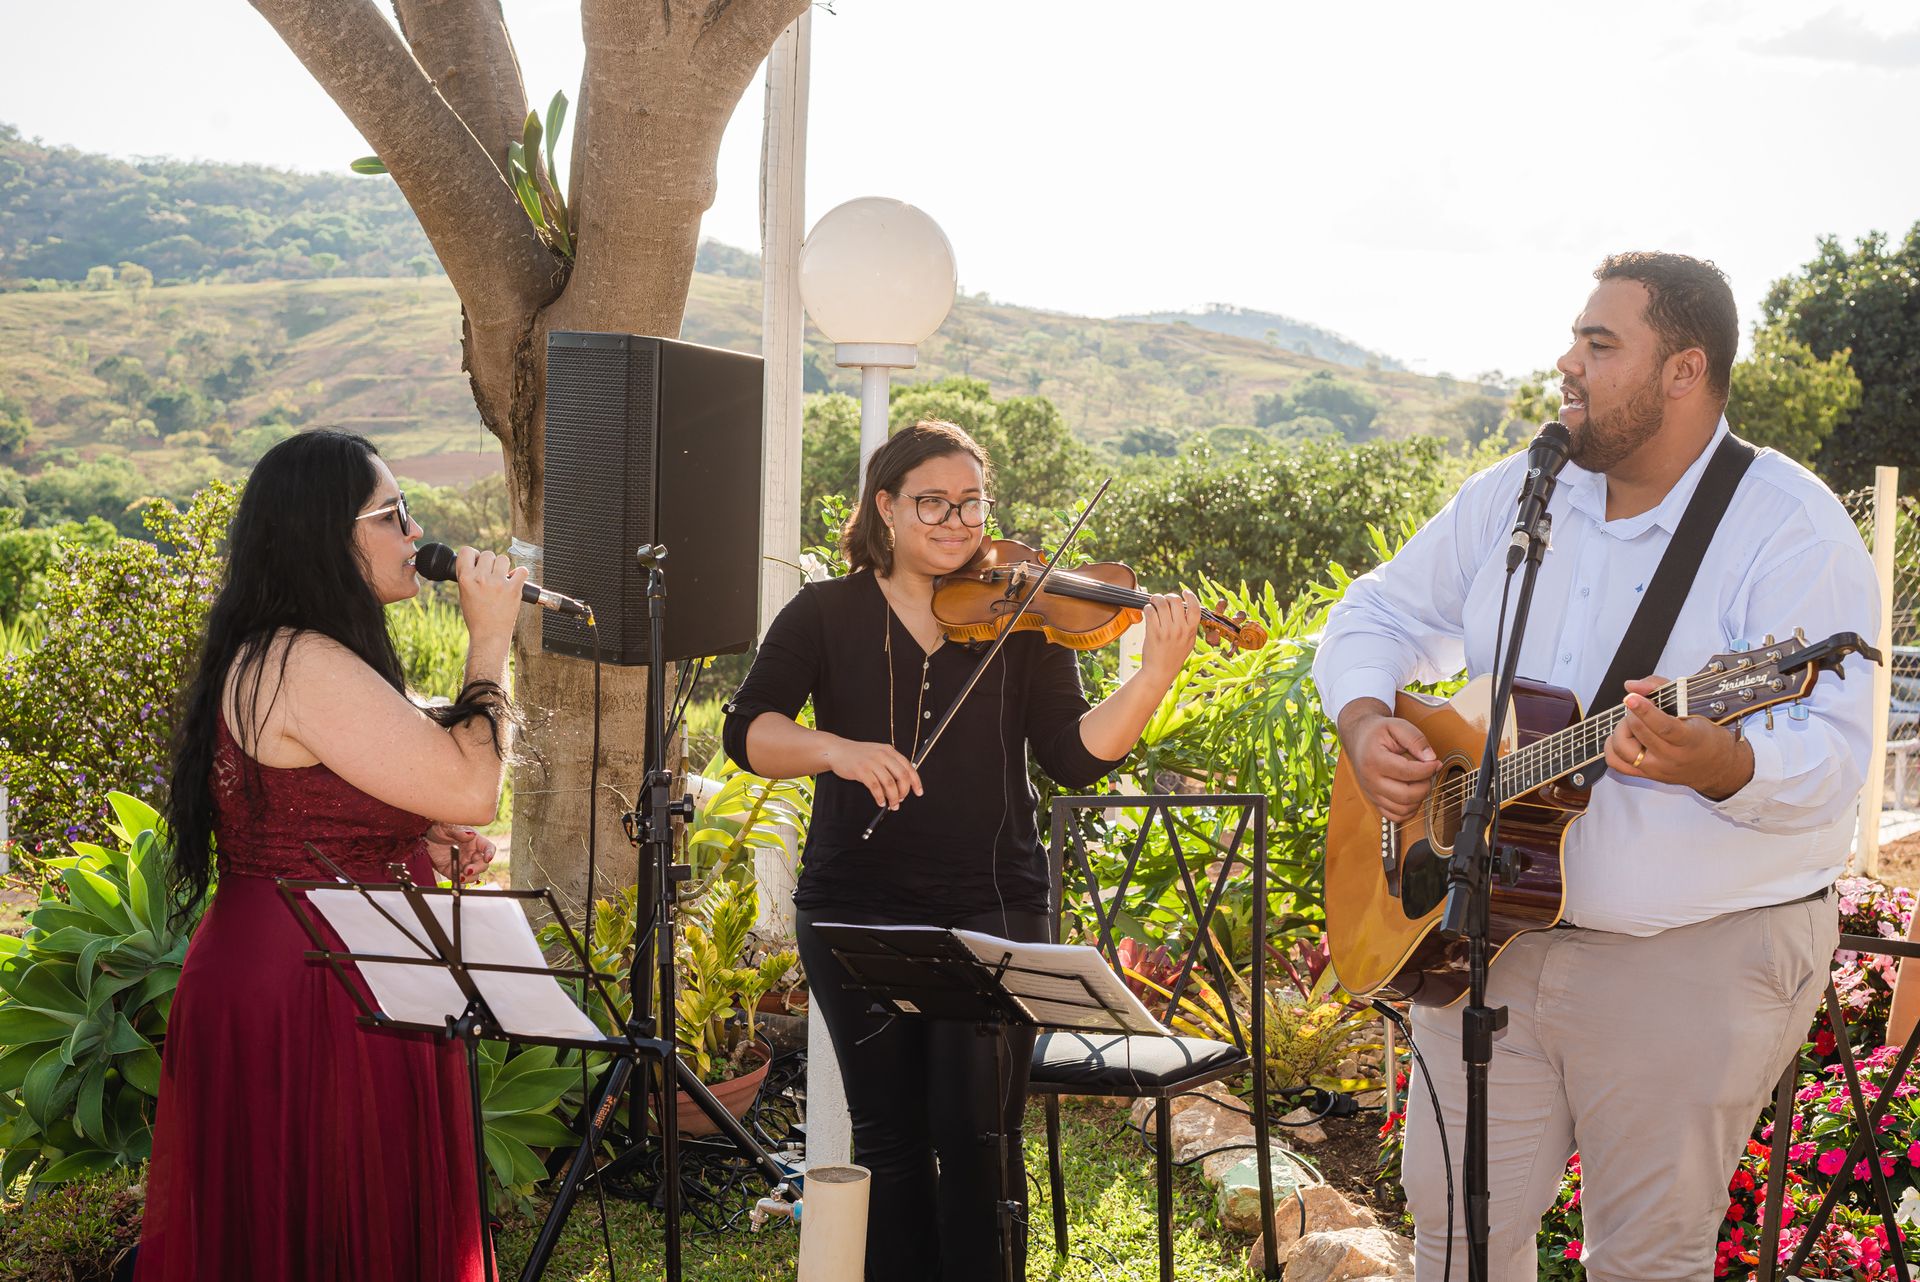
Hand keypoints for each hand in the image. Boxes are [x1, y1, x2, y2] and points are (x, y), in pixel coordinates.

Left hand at [426, 821, 496, 883]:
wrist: (424, 837)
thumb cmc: (438, 828)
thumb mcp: (447, 827)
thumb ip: (458, 831)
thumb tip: (470, 835)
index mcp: (474, 841)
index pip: (488, 847)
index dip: (490, 853)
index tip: (487, 858)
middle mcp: (471, 853)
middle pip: (483, 864)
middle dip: (477, 869)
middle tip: (467, 870)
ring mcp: (463, 863)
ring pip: (474, 875)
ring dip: (469, 878)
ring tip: (460, 876)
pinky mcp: (453, 871)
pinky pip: (460, 879)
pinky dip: (459, 882)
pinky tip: (456, 880)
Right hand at [454, 546, 527, 640]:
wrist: (489, 635)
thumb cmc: (476, 617)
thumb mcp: (464, 594)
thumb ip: (469, 576)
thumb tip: (477, 561)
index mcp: (466, 579)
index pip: (467, 551)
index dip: (473, 555)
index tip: (477, 562)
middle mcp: (481, 579)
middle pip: (488, 554)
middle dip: (490, 563)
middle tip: (491, 576)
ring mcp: (498, 583)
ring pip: (503, 559)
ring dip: (503, 567)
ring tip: (502, 580)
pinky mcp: (514, 589)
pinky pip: (521, 570)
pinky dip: (520, 574)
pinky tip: (515, 581)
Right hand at [821, 736, 923, 809]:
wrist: (837, 750)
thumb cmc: (858, 755)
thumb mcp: (877, 754)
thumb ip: (890, 765)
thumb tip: (903, 784)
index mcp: (889, 751)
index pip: (909, 767)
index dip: (916, 781)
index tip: (919, 792)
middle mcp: (882, 755)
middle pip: (902, 776)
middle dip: (904, 792)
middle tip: (901, 800)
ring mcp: (871, 762)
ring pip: (889, 784)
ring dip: (893, 797)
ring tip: (892, 804)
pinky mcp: (861, 770)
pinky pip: (875, 787)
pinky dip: (880, 797)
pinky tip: (880, 801)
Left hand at [1139, 589, 1202, 683]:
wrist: (1160, 671)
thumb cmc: (1174, 656)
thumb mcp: (1189, 642)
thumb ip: (1189, 626)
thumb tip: (1186, 607)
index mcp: (1191, 630)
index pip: (1195, 607)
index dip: (1190, 596)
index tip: (1184, 592)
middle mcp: (1180, 629)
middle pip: (1175, 601)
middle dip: (1167, 597)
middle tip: (1163, 599)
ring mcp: (1167, 631)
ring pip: (1161, 603)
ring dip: (1155, 600)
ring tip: (1153, 603)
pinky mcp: (1153, 632)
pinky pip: (1150, 611)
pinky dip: (1148, 608)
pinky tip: (1148, 611)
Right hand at [1338, 700, 1441, 822]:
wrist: (1359, 738)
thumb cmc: (1378, 732)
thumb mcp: (1397, 725)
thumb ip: (1416, 739)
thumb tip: (1431, 758)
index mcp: (1374, 760)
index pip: (1407, 772)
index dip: (1427, 769)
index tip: (1435, 762)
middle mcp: (1370, 780)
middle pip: (1406, 795)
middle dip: (1425, 786)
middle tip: (1429, 774)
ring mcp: (1372, 793)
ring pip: (1402, 809)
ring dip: (1419, 799)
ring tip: (1421, 782)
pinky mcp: (1375, 800)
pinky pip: (1395, 816)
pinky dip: (1409, 810)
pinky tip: (1413, 795)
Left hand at [1605, 676, 1754, 799]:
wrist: (1716, 768)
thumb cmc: (1705, 736)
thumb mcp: (1693, 706)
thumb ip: (1661, 688)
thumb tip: (1632, 686)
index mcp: (1689, 739)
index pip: (1664, 727)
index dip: (1645, 711)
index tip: (1631, 697)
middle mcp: (1671, 757)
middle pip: (1640, 734)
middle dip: (1632, 713)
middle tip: (1637, 706)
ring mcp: (1656, 769)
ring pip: (1622, 749)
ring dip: (1621, 730)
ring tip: (1632, 723)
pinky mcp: (1645, 776)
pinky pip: (1615, 762)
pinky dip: (1612, 746)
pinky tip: (1624, 737)